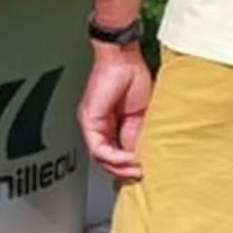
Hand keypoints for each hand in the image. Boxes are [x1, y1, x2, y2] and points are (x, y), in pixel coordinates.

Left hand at [78, 45, 151, 182]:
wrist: (123, 58)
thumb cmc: (132, 78)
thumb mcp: (141, 115)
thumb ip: (137, 136)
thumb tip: (140, 157)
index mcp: (109, 126)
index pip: (115, 156)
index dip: (128, 166)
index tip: (143, 171)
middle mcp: (96, 127)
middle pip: (105, 162)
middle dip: (124, 172)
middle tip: (141, 174)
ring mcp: (91, 125)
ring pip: (100, 159)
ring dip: (121, 167)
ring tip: (137, 168)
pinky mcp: (89, 120)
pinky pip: (99, 149)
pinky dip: (116, 157)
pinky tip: (130, 157)